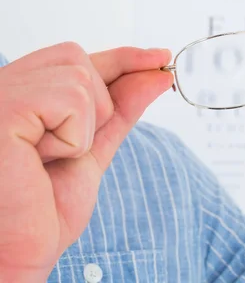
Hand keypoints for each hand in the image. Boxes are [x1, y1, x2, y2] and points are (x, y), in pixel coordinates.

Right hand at [0, 42, 172, 281]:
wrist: (16, 254)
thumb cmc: (41, 209)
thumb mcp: (93, 149)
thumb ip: (121, 109)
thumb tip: (156, 73)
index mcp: (18, 93)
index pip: (75, 57)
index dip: (122, 57)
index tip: (160, 58)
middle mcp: (2, 86)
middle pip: (78, 60)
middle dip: (95, 108)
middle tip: (63, 153)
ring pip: (78, 78)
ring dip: (81, 129)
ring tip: (44, 160)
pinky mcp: (2, 108)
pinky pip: (70, 100)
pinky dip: (73, 137)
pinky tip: (39, 159)